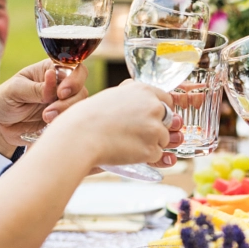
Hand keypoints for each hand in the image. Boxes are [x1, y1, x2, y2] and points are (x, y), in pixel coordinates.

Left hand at [0, 59, 89, 156]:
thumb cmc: (4, 100)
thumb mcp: (14, 90)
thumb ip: (35, 87)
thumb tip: (52, 78)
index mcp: (50, 70)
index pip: (74, 68)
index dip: (74, 79)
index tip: (61, 92)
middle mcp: (61, 85)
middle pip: (81, 89)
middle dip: (69, 101)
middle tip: (49, 112)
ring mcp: (63, 104)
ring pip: (79, 107)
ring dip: (65, 113)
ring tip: (45, 118)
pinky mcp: (62, 119)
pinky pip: (72, 121)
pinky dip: (63, 124)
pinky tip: (48, 125)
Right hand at [54, 81, 182, 167]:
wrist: (80, 136)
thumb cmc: (89, 117)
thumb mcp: (113, 95)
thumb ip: (133, 97)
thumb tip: (150, 102)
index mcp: (144, 90)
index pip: (167, 100)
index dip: (161, 111)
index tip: (151, 118)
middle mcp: (154, 107)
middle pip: (169, 120)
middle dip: (157, 128)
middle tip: (136, 133)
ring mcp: (154, 129)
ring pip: (164, 139)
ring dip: (151, 143)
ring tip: (127, 143)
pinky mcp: (151, 149)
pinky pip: (157, 155)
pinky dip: (146, 157)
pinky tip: (128, 152)